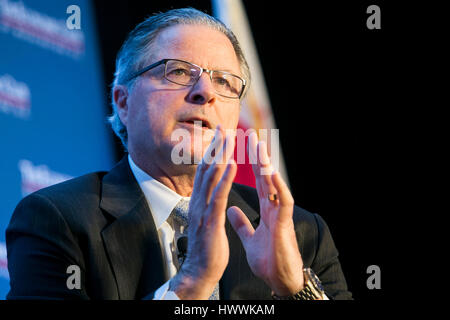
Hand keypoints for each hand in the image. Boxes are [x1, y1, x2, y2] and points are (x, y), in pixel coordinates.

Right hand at [170, 126, 236, 298]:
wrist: (200, 271)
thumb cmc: (206, 247)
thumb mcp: (206, 221)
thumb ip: (208, 205)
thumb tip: (210, 194)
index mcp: (198, 201)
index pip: (205, 172)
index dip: (212, 153)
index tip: (220, 136)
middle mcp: (197, 201)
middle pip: (206, 168)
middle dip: (215, 147)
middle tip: (223, 127)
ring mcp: (202, 210)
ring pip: (211, 177)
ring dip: (220, 156)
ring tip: (228, 138)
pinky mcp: (210, 220)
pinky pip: (218, 195)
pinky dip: (225, 178)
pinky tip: (232, 164)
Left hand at [227, 132, 303, 295]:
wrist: (279, 281)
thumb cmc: (268, 260)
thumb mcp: (250, 238)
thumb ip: (242, 223)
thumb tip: (230, 209)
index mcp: (266, 210)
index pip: (256, 182)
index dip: (249, 165)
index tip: (242, 149)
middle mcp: (274, 208)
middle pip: (265, 178)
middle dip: (258, 157)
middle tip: (251, 136)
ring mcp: (280, 215)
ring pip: (275, 185)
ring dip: (268, 166)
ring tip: (260, 147)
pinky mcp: (285, 224)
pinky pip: (284, 202)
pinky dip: (279, 187)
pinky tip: (272, 173)